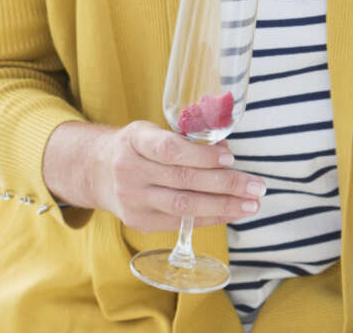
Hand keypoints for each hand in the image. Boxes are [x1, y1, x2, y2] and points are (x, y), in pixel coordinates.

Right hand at [48, 120, 266, 231]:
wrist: (96, 171)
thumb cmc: (136, 147)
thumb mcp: (151, 131)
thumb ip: (184, 139)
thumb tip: (226, 149)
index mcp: (134, 141)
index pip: (170, 149)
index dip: (202, 154)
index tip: (231, 156)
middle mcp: (130, 171)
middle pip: (183, 180)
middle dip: (226, 185)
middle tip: (256, 186)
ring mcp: (132, 200)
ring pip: (183, 205)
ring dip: (223, 206)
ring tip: (251, 204)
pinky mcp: (138, 221)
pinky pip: (178, 221)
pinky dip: (208, 217)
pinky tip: (230, 212)